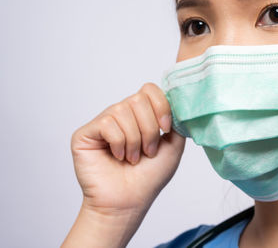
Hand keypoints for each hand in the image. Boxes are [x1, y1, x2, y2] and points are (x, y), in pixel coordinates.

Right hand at [70, 82, 184, 215]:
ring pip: (122, 110)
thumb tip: (177, 102)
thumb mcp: (173, 146)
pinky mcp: (86, 133)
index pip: (149, 90)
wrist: (129, 201)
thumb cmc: (148, 177)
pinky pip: (107, 123)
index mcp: (140, 115)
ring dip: (134, 140)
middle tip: (147, 152)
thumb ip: (176, 121)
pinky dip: (118, 143)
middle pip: (138, 99)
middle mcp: (121, 115)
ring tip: (132, 158)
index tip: (166, 128)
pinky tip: (117, 157)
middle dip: (149, 129)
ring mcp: (103, 123)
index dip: (161, 105)